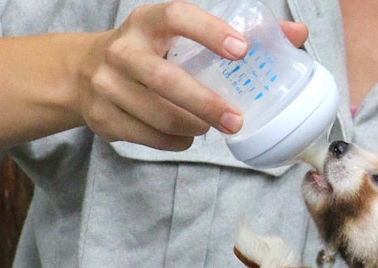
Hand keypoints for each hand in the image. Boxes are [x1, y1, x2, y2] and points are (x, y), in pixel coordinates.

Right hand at [76, 1, 307, 149]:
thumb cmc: (148, 51)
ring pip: (160, 117)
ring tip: (212, 126)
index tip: (242, 50)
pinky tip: (186, 135)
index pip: (177, 16)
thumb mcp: (179, 33)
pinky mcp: (104, 119)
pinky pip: (151, 139)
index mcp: (146, 22)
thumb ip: (234, 33)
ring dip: (194, 127)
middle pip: (166, 81)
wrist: (80, 73)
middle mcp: (122, 50)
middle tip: (236, 120)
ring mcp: (107, 86)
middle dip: (206, 104)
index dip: (209, 31)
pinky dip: (176, 142)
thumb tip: (297, 34)